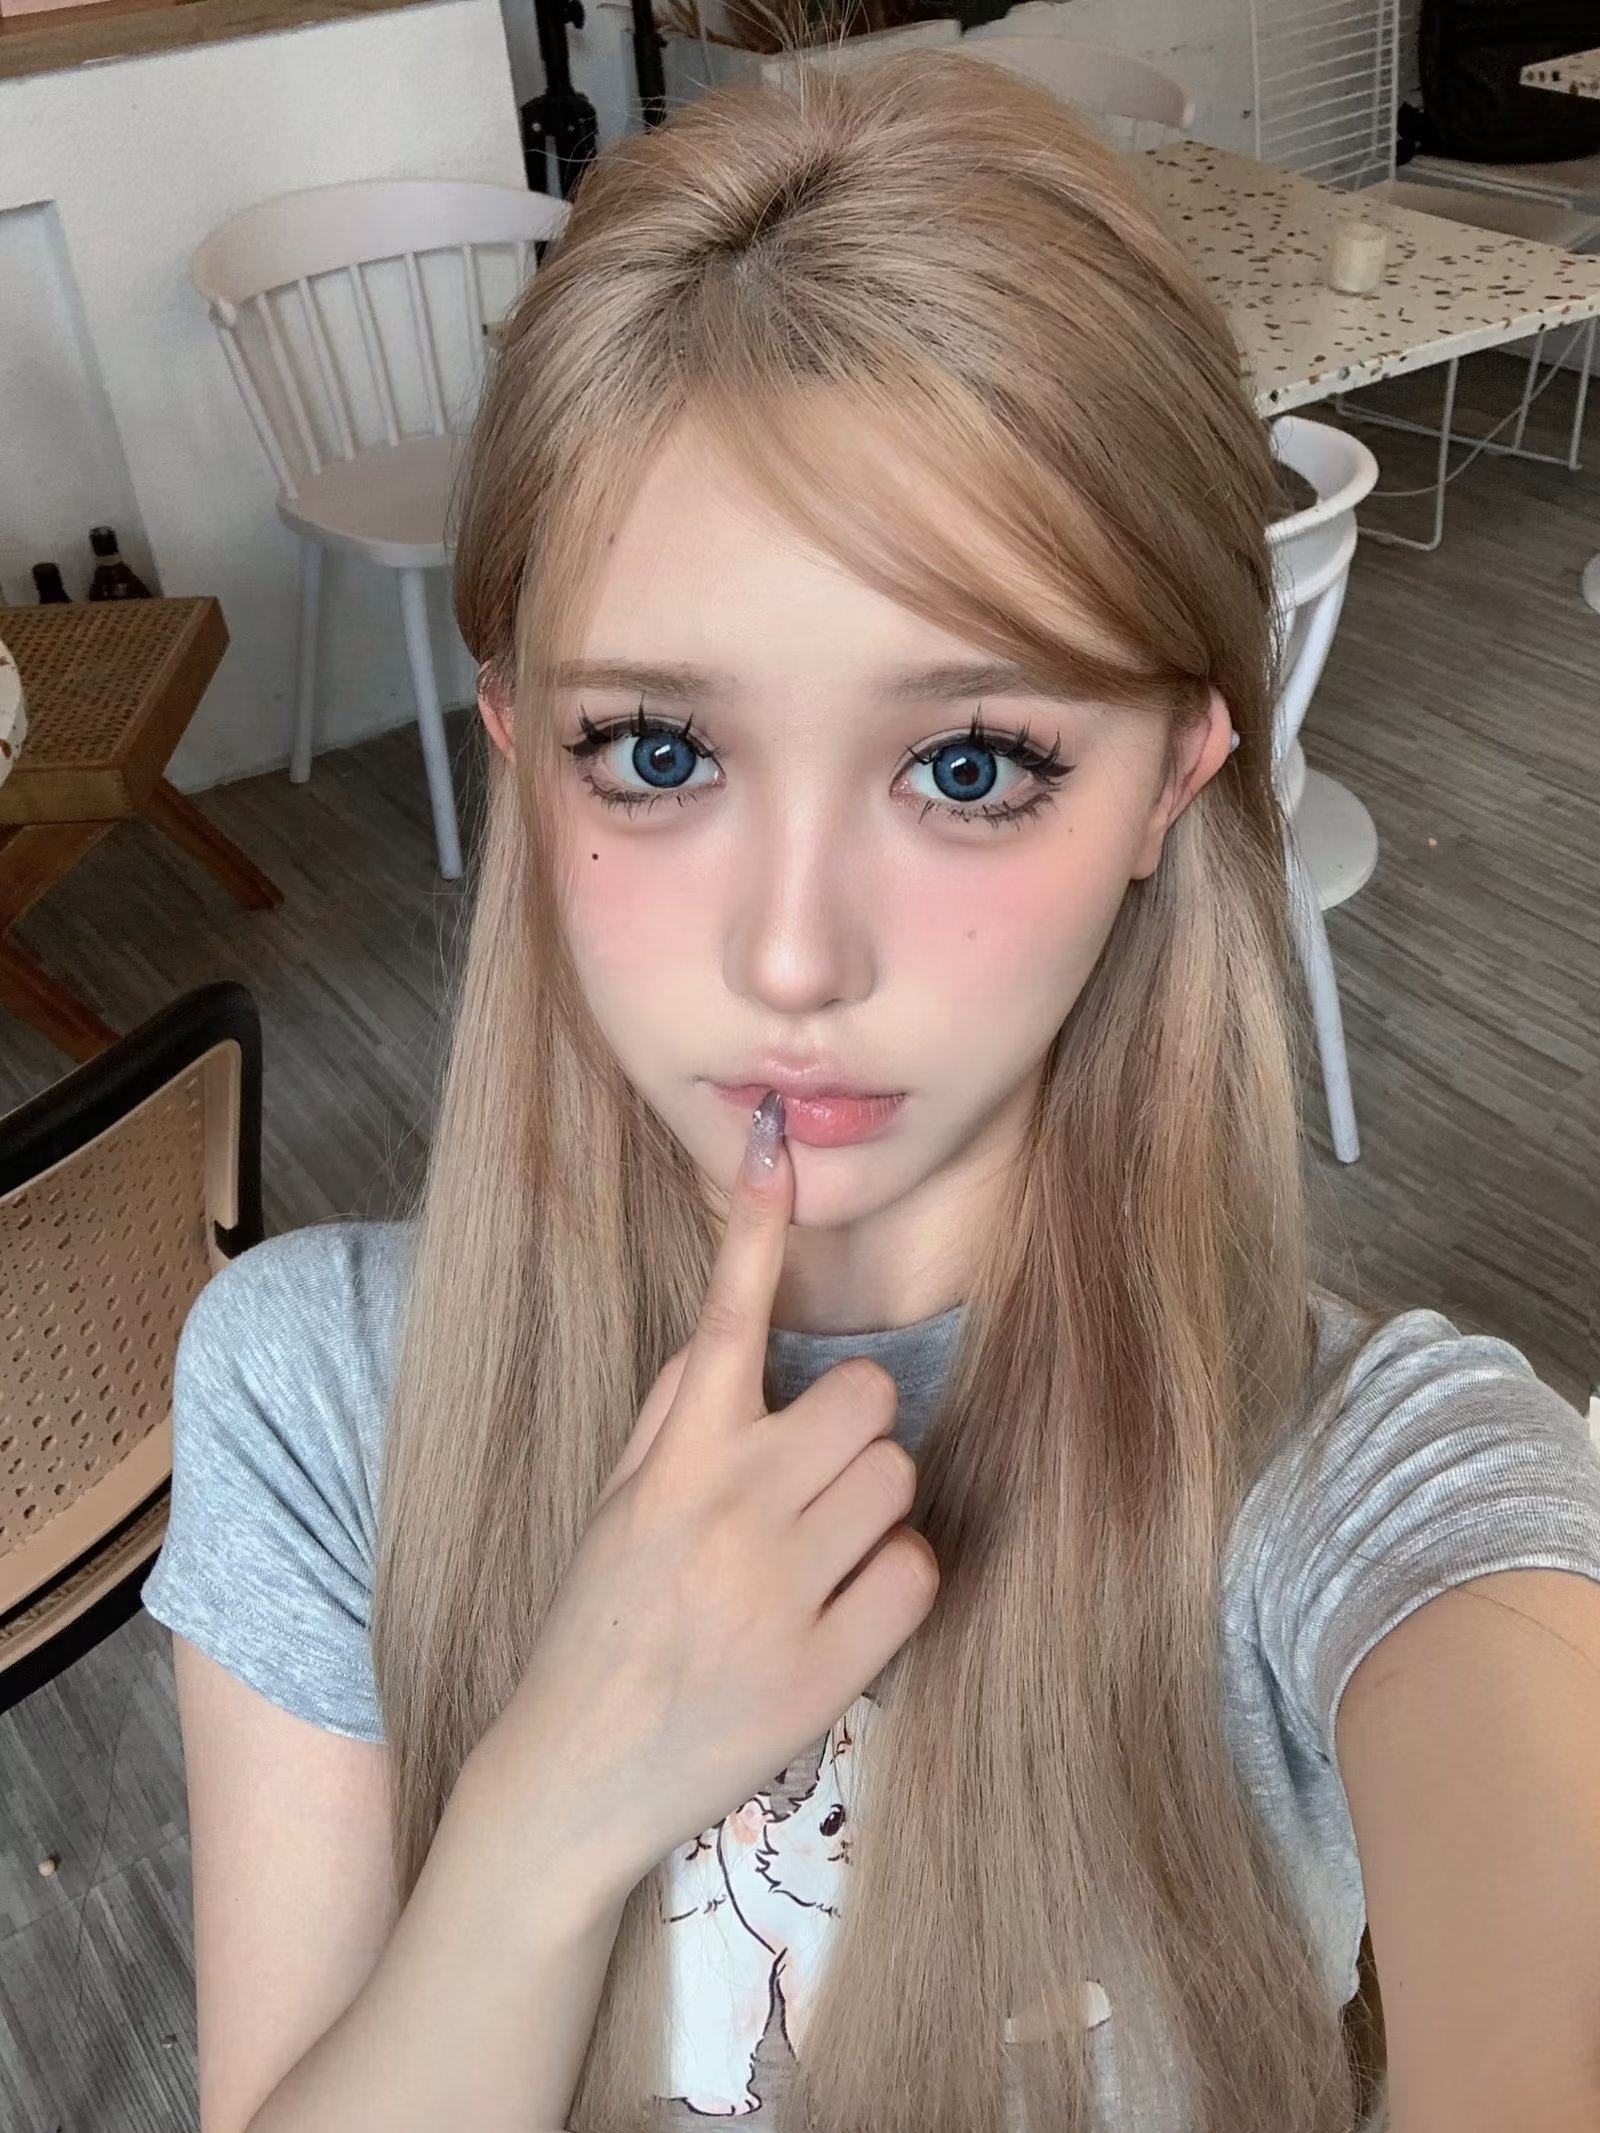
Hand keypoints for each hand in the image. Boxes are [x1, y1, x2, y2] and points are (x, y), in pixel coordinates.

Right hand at [482, 1093, 939, 1906]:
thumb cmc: (595, 1625)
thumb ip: (669, 1417)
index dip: (751, 1233)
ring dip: (875, 1505)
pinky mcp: (829, 1667)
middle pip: (867, 1399)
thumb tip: (721, 1340)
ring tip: (821, 1552)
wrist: (573, 1776)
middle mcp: (729, 1509)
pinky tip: (841, 1608)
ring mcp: (780, 1589)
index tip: (773, 1155)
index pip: (723, 1321)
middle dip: (854, 1428)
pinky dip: (894, 1583)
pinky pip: (917, 1574)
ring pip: (899, 1480)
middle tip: (816, 1476)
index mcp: (672, 1461)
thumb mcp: (613, 1507)